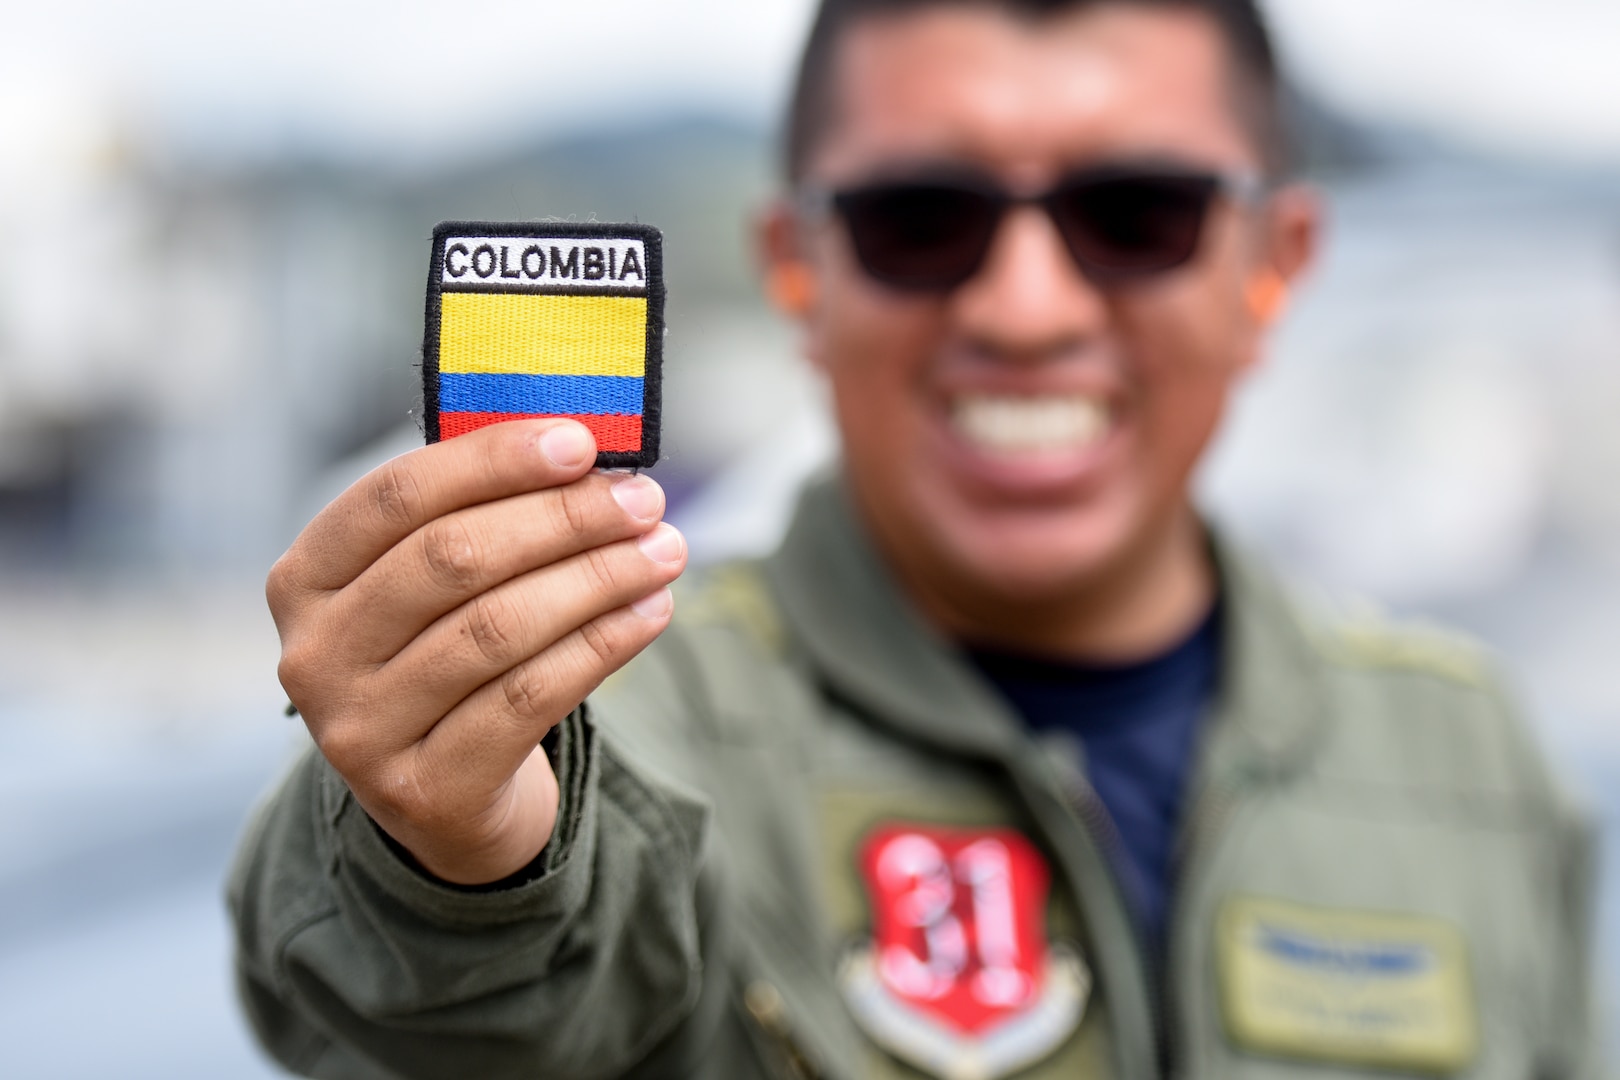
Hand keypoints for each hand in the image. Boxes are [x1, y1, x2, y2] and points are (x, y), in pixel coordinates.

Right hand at [267, 419, 685, 883]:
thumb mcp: (433, 588)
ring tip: (663, 552)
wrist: (443, 800)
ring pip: (498, 629)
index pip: (397, 496)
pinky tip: (651, 612)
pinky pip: (530, 698)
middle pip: (454, 559)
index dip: (493, 460)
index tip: (580, 442)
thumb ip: (481, 515)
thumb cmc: (446, 657)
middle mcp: (315, 654)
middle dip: (563, 519)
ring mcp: (360, 730)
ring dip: (597, 578)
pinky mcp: (425, 789)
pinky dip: (602, 645)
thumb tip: (583, 449)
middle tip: (643, 500)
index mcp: (304, 579)